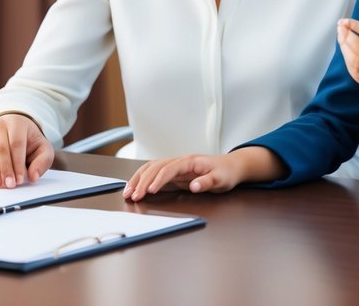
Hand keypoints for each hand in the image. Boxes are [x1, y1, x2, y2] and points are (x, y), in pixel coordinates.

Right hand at [0, 113, 53, 187]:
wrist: (16, 128)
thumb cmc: (29, 140)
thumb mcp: (43, 147)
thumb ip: (43, 161)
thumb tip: (33, 176)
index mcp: (17, 123)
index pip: (16, 143)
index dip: (17, 163)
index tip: (20, 180)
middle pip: (0, 147)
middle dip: (5, 168)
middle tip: (9, 184)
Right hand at [122, 147, 280, 200]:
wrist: (231, 167)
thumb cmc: (226, 172)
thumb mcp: (221, 180)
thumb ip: (207, 182)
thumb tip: (193, 185)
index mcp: (189, 161)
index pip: (168, 169)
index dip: (158, 180)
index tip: (150, 191)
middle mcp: (179, 161)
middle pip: (154, 168)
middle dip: (141, 181)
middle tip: (132, 195)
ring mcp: (175, 167)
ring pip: (150, 169)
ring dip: (138, 179)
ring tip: (128, 193)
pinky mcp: (173, 173)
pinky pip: (153, 174)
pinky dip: (142, 180)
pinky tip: (135, 188)